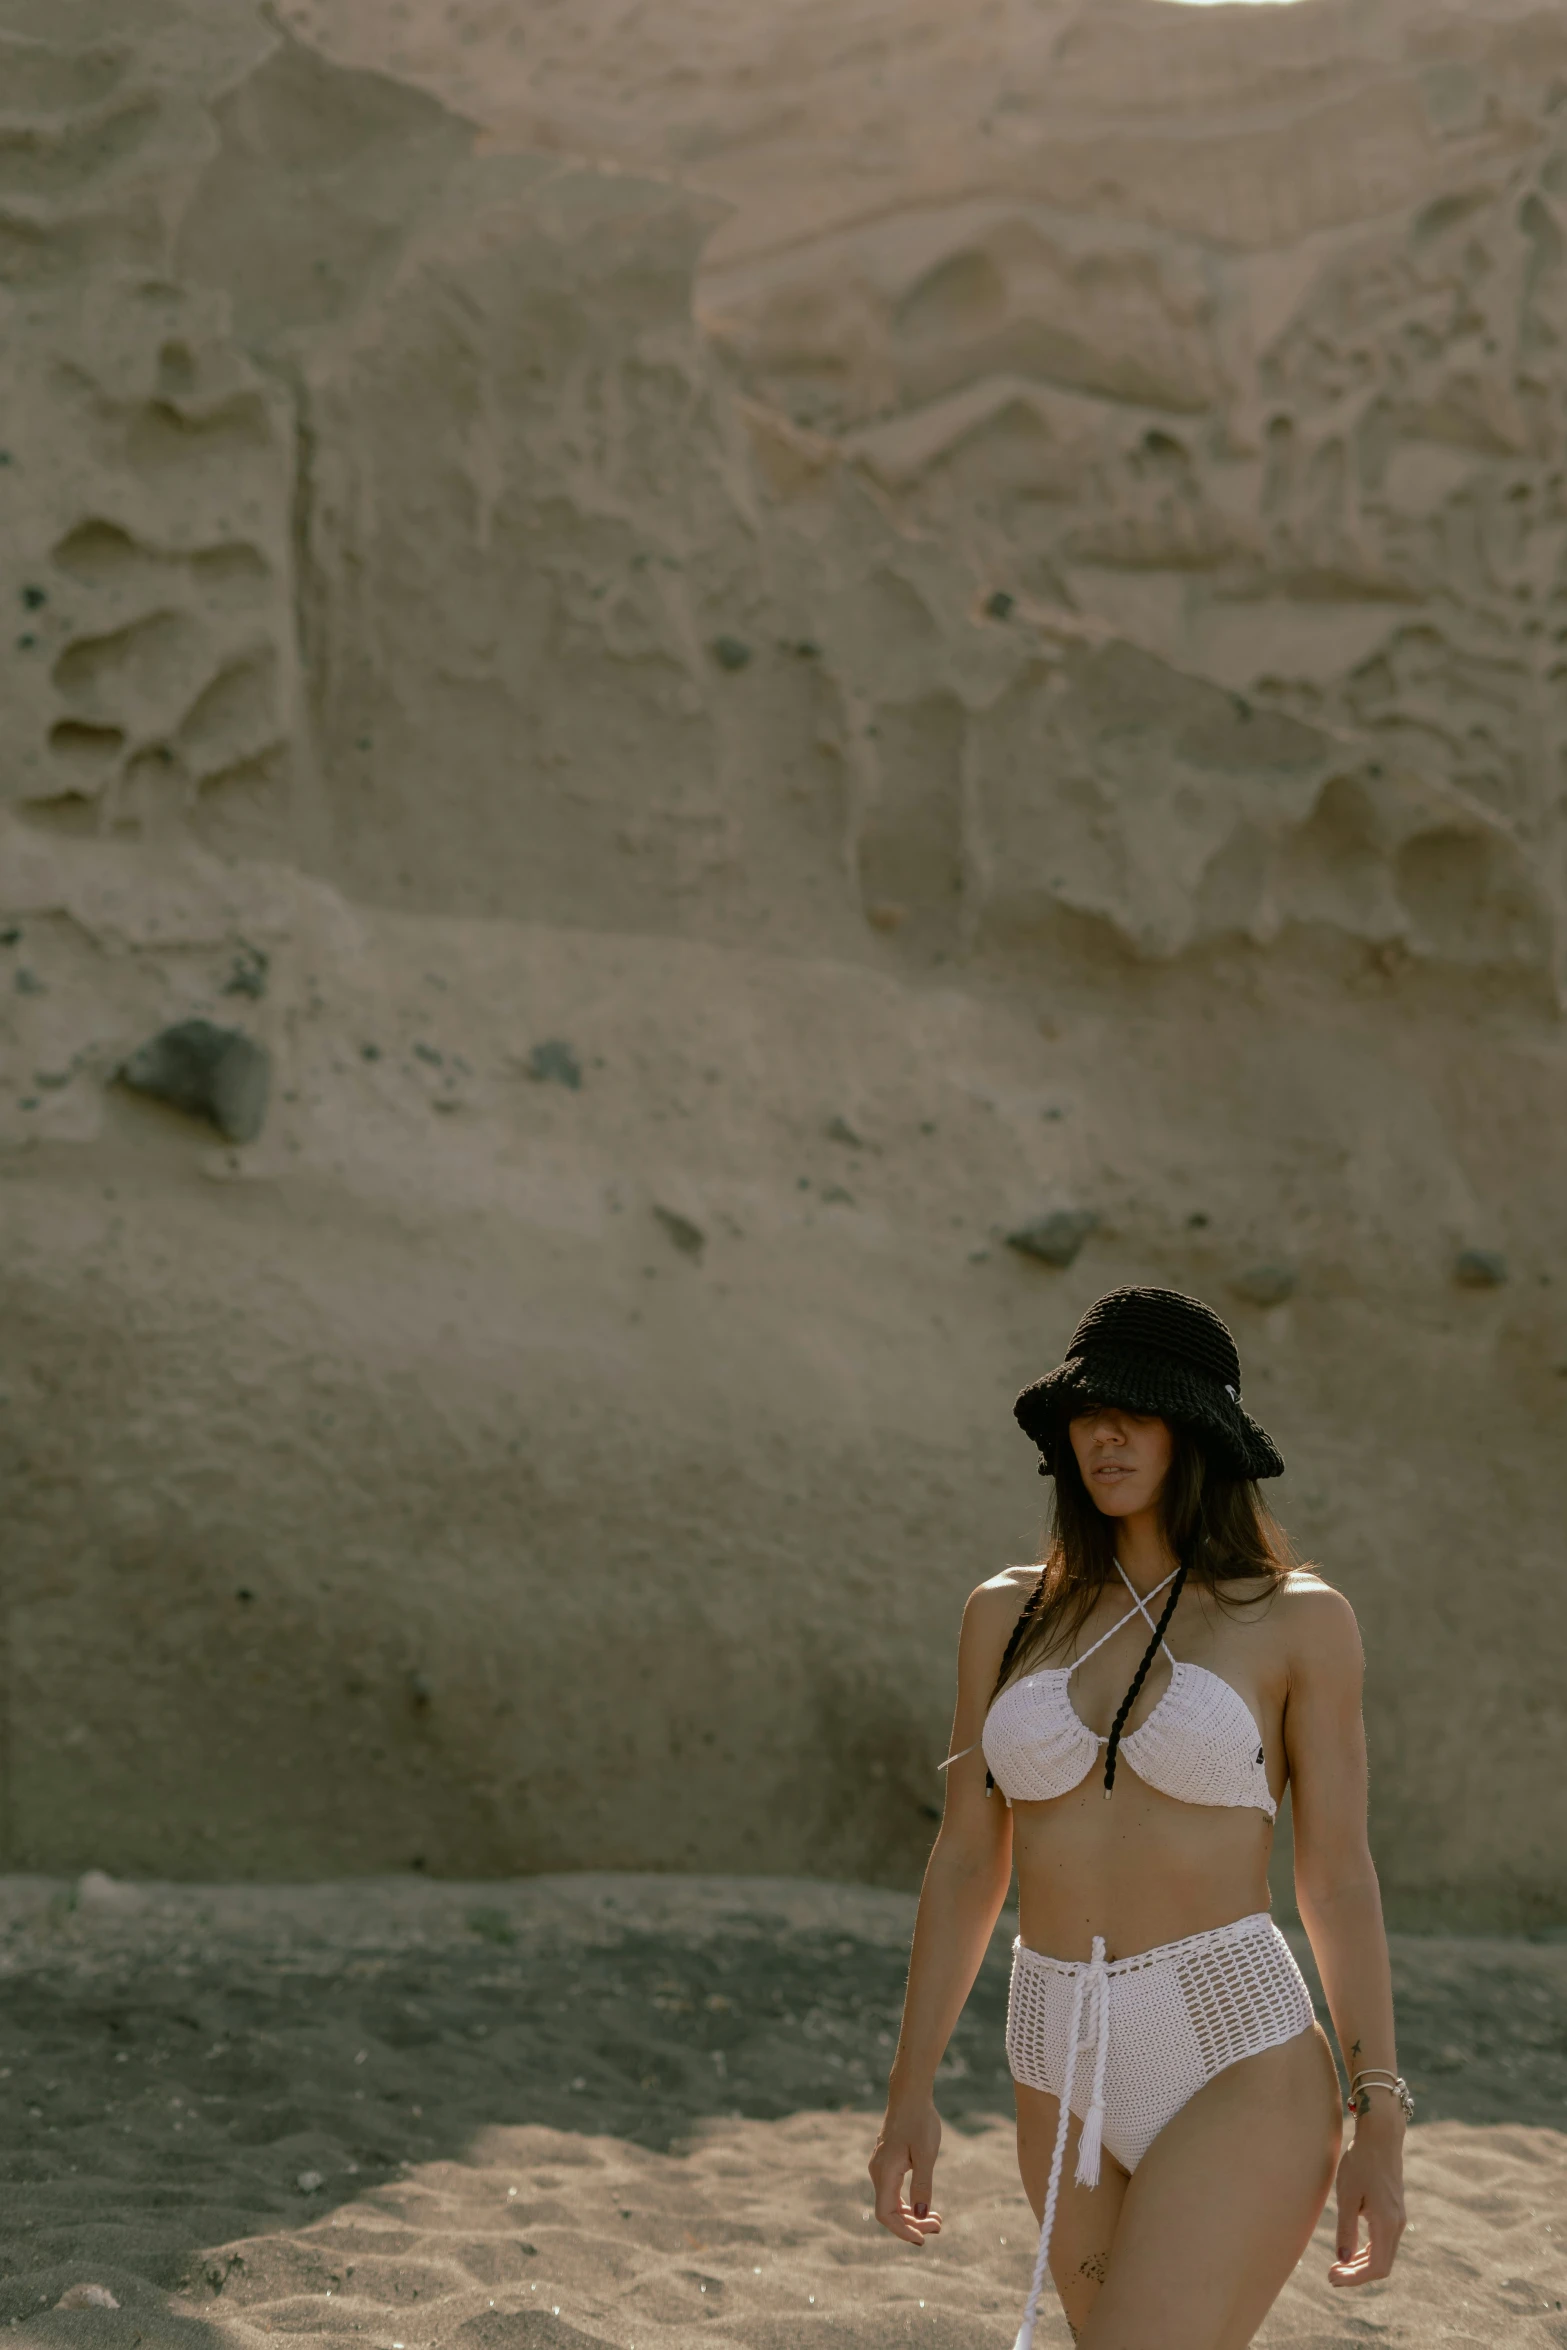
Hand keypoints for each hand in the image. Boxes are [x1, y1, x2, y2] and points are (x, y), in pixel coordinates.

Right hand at [868, 2097, 941, 2246]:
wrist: (910, 2095)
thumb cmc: (920, 2121)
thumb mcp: (926, 2154)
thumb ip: (922, 2184)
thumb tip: (920, 2214)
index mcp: (884, 2172)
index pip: (886, 2214)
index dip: (903, 2231)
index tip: (924, 2239)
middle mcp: (878, 2172)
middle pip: (890, 2211)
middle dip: (913, 2224)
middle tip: (940, 2226)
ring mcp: (881, 2167)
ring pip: (892, 2202)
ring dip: (912, 2215)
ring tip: (937, 2219)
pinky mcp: (887, 2162)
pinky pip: (894, 2191)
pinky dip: (909, 2203)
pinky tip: (925, 2204)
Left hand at [1329, 2116, 1405, 2285]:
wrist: (1380, 2137)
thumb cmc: (1360, 2163)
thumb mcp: (1348, 2195)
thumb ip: (1346, 2229)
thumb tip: (1342, 2260)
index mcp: (1387, 2224)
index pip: (1376, 2268)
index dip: (1355, 2278)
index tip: (1332, 2277)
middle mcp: (1397, 2225)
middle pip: (1382, 2265)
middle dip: (1357, 2274)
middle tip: (1331, 2276)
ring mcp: (1398, 2218)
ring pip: (1383, 2254)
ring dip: (1362, 2264)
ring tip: (1337, 2266)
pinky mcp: (1394, 2211)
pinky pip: (1383, 2241)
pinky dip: (1368, 2251)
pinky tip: (1351, 2249)